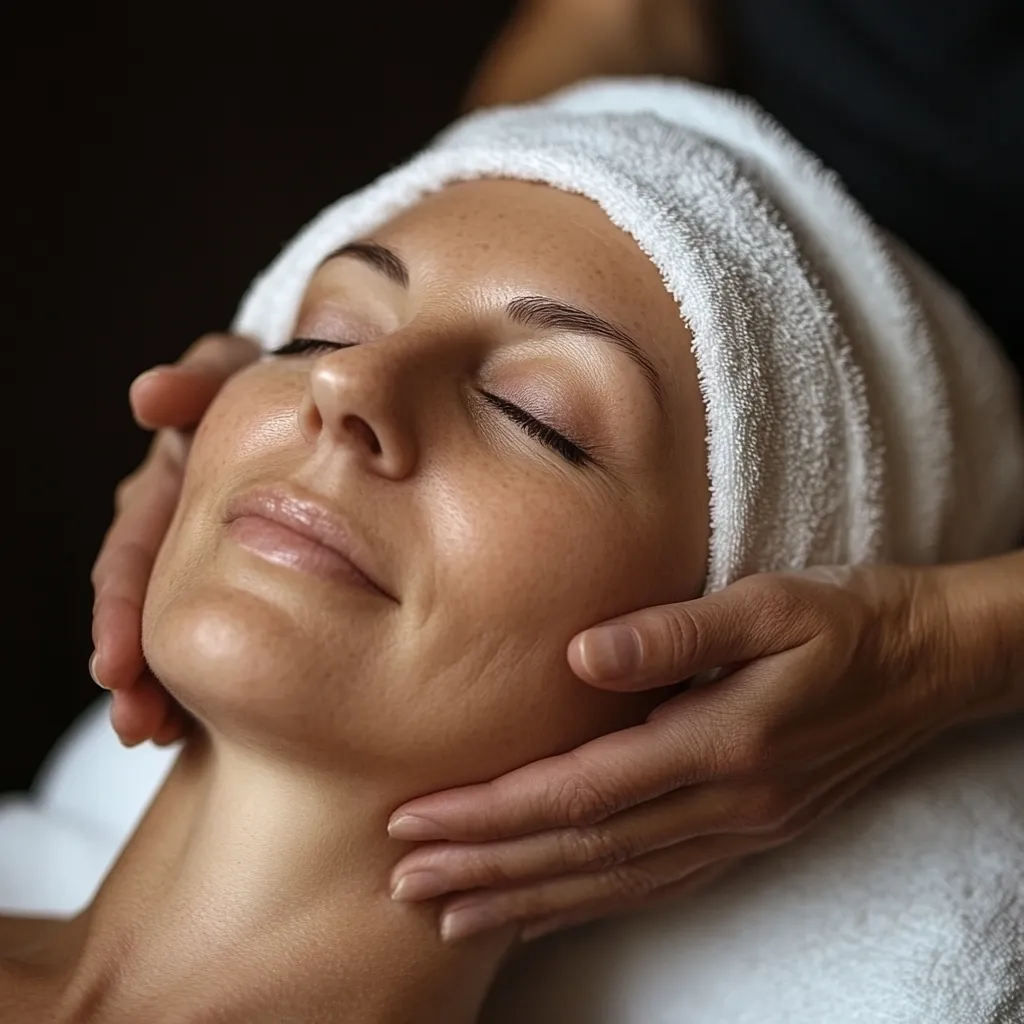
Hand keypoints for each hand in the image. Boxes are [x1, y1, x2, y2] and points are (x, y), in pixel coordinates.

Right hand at [90, 333, 259, 745]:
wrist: (342, 408)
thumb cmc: (284, 385)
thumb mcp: (242, 376)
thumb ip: (202, 381)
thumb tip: (146, 398)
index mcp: (173, 485)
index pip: (135, 552)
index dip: (122, 608)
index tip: (115, 666)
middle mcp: (186, 526)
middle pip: (148, 606)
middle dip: (136, 665)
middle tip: (138, 722)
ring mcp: (218, 553)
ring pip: (183, 623)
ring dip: (164, 681)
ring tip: (158, 733)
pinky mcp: (256, 574)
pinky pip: (228, 628)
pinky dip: (212, 672)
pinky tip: (204, 719)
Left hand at [387, 565, 968, 941]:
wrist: (928, 662)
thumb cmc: (844, 619)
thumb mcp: (771, 602)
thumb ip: (677, 630)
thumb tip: (580, 655)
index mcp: (722, 742)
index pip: (581, 791)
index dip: (494, 811)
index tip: (418, 819)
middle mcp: (725, 803)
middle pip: (584, 850)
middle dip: (487, 869)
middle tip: (405, 885)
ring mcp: (738, 828)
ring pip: (613, 881)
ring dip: (526, 901)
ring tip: (451, 918)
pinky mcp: (747, 833)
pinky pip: (654, 883)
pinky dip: (588, 904)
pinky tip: (543, 913)